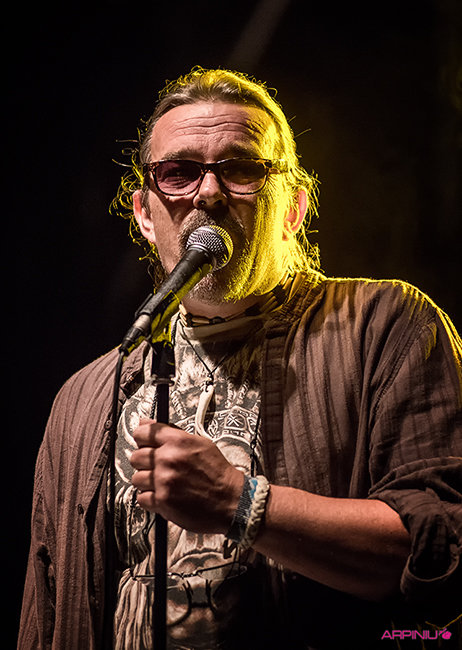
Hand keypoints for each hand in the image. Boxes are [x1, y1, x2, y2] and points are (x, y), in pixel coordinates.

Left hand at [130, 419, 244, 532]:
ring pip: (136, 478)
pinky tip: (163, 495)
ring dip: (147, 482)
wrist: (230, 499)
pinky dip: (150, 498)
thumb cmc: (217, 473)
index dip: (141, 438)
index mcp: (178, 441)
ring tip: (162, 483)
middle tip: (158, 467)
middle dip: (145, 463)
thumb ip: (172, 433)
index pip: (143, 432)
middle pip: (136, 457)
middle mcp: (168, 459)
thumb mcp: (200, 443)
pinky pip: (141, 498)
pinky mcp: (162, 501)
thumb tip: (147, 424)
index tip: (143, 443)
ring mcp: (164, 480)